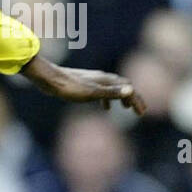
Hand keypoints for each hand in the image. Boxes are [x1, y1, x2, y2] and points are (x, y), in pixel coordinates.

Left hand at [19, 54, 145, 114]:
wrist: (49, 79)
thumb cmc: (69, 88)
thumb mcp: (92, 93)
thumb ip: (111, 93)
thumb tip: (131, 90)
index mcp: (107, 80)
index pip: (128, 88)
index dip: (137, 100)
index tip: (142, 113)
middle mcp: (102, 78)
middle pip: (123, 87)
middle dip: (132, 99)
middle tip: (139, 112)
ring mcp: (93, 80)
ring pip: (113, 88)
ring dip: (121, 98)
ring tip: (124, 109)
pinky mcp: (84, 84)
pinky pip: (101, 91)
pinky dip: (107, 99)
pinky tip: (103, 107)